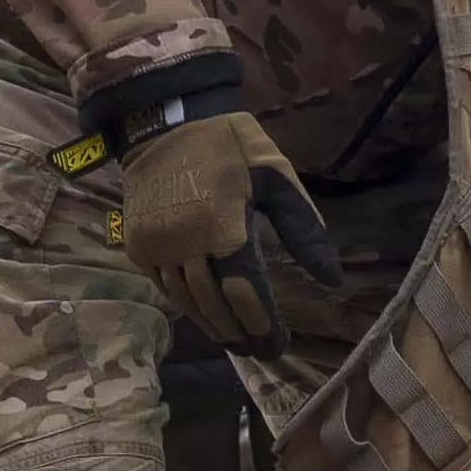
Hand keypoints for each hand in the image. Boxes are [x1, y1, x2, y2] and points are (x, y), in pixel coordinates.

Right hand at [110, 105, 337, 343]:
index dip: (262, 325)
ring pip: (187, 302)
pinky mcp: (139, 245)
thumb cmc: (231, 145)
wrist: (164, 118)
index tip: (280, 344)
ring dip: (214, 326)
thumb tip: (332, 281)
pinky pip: (165, 287)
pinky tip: (207, 316)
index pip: (245, 294)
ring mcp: (157, 247)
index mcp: (224, 228)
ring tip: (237, 341)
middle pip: (215, 306)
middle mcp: (186, 245)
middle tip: (261, 351)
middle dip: (241, 333)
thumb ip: (304, 230)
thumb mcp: (277, 177)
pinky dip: (188, 306)